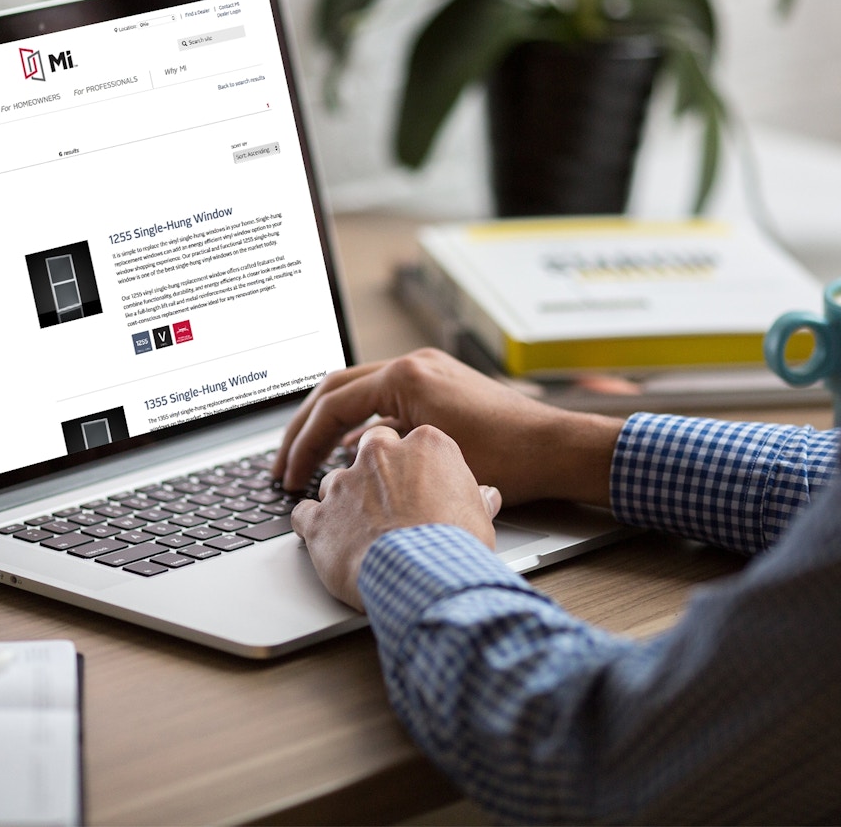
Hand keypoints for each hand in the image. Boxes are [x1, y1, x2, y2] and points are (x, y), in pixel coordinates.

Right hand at [274, 349, 621, 508]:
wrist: (558, 448)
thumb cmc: (508, 459)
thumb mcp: (430, 459)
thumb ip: (379, 454)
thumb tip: (343, 465)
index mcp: (406, 376)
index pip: (333, 405)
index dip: (303, 444)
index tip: (289, 475)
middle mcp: (414, 365)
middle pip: (335, 390)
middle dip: (304, 429)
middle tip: (283, 464)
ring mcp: (427, 371)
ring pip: (358, 392)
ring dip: (330, 425)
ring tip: (309, 461)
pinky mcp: (439, 385)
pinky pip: (385, 400)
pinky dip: (362, 425)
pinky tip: (353, 456)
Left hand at [291, 423, 499, 609]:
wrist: (423, 576)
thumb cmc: (455, 546)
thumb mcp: (479, 517)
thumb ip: (475, 498)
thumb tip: (486, 497)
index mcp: (424, 445)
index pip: (412, 442)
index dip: (414, 468)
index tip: (418, 486)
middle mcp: (379, 455)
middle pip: (369, 451)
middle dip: (375, 473)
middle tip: (388, 502)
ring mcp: (344, 484)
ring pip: (335, 482)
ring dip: (344, 502)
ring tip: (362, 532)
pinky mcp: (319, 517)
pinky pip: (305, 514)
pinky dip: (313, 526)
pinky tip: (327, 541)